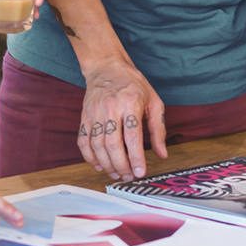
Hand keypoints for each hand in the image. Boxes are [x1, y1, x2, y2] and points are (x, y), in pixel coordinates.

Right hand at [76, 58, 166, 179]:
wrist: (106, 68)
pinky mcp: (84, 117)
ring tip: (116, 174)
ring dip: (107, 165)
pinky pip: (83, 141)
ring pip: (97, 146)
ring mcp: (95, 113)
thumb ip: (158, 130)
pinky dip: (89, 157)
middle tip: (128, 177)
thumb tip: (162, 154)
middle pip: (113, 145)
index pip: (133, 137)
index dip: (136, 158)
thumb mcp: (154, 101)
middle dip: (121, 166)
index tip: (140, 172)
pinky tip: (99, 165)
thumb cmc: (133, 85)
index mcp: (131, 103)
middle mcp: (111, 108)